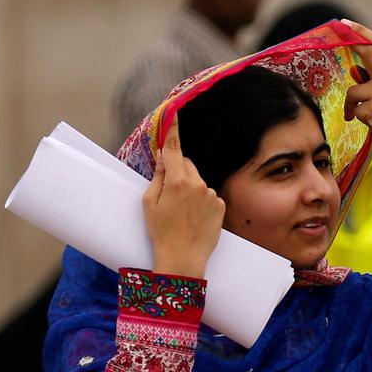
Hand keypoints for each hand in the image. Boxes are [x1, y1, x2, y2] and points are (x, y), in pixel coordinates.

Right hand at [143, 121, 224, 278]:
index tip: (174, 113)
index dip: (174, 131)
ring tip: (181, 212)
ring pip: (198, 181)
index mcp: (177, 181)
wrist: (183, 258)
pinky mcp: (221, 206)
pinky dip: (201, 200)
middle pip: (187, 165)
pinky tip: (194, 217)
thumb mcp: (150, 203)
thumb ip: (158, 177)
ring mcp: (212, 195)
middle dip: (178, 172)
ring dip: (190, 188)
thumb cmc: (161, 232)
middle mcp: (198, 184)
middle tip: (168, 194)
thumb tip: (164, 159)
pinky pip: (208, 195)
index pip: (174, 149)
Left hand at [340, 19, 371, 169]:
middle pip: (367, 51)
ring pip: (353, 91)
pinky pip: (355, 110)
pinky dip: (358, 118)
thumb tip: (356, 71)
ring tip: (361, 115)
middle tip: (336, 31)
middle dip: (350, 39)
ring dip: (352, 104)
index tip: (346, 24)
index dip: (361, 32)